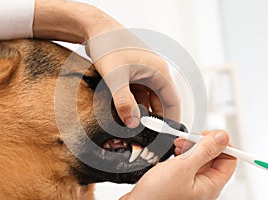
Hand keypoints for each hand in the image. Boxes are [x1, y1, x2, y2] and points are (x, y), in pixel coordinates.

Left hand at [33, 0, 180, 126]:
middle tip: (146, 137)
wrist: (95, 29)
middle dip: (153, 119)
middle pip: (160, 102)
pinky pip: (137, 93)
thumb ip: (123, 101)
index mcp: (159, 72)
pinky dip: (132, 104)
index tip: (166, 137)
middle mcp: (154, 73)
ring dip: (141, 112)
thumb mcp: (115, 76)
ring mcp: (143, 74)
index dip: (172, 120)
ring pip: (147, 99)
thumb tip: (132, 124)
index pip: (172, 101)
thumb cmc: (108, 46)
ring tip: (133, 128)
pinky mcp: (133, 74)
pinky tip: (124, 114)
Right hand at [121, 130, 236, 199]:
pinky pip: (187, 163)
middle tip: (190, 138)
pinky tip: (174, 152)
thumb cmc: (156, 197)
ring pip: (199, 159)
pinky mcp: (178, 181)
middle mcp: (202, 186)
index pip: (229, 160)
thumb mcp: (182, 169)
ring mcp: (190, 184)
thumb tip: (223, 137)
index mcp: (210, 186)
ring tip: (179, 144)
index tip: (208, 134)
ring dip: (191, 147)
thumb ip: (204, 151)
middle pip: (214, 157)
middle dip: (203, 143)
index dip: (222, 144)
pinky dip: (182, 154)